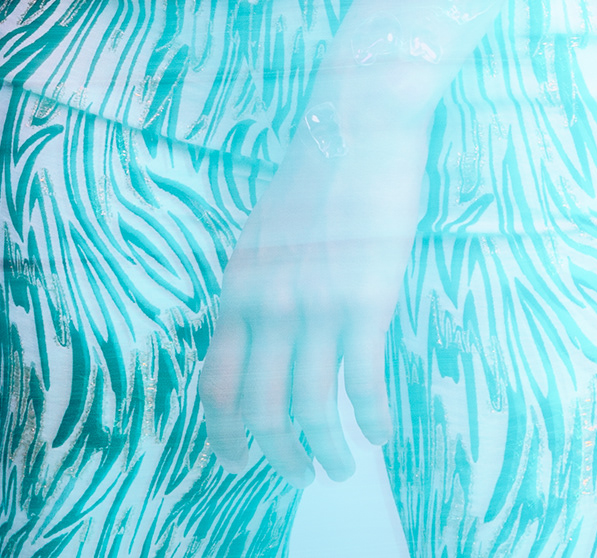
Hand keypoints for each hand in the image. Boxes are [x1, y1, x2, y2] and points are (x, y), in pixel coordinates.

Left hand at [199, 86, 432, 488]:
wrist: (360, 121)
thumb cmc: (318, 171)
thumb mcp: (264, 232)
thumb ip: (257, 287)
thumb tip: (258, 341)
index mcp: (239, 286)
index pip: (215, 384)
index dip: (225, 436)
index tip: (240, 463)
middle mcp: (268, 304)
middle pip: (261, 410)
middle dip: (279, 458)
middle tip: (301, 476)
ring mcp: (316, 305)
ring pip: (312, 410)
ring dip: (328, 452)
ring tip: (342, 465)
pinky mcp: (366, 301)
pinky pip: (364, 384)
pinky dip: (372, 420)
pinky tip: (380, 431)